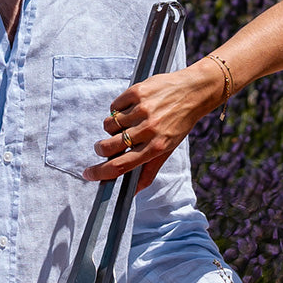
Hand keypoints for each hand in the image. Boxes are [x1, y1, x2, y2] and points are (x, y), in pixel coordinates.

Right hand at [84, 59, 226, 190]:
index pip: (120, 166)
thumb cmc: (179, 123)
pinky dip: (118, 109)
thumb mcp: (168, 149)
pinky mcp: (137, 92)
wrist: (194, 91)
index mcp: (155, 147)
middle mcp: (148, 130)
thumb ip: (149, 170)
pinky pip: (114, 107)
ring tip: (127, 123)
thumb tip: (133, 191)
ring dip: (112, 127)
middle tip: (103, 147)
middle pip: (108, 146)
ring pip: (109, 125)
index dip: (100, 173)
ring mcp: (142, 110)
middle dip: (100, 149)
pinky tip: (132, 108)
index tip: (88, 174)